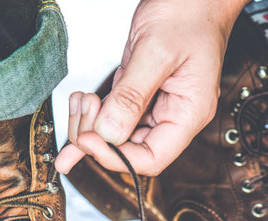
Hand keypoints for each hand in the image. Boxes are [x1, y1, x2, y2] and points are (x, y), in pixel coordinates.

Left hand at [56, 0, 247, 176]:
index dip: (117, 157)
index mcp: (188, 113)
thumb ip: (132, 95)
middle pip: (130, 150)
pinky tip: (78, 113)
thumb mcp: (157, 52)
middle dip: (99, 137)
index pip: (152, 158)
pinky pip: (113, 115)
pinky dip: (93, 116)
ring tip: (80, 100)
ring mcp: (155, 105)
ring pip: (117, 134)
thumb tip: (109, 132)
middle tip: (83, 110)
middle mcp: (173, 115)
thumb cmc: (190, 12)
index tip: (90, 140)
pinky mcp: (138, 93)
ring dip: (91, 124)